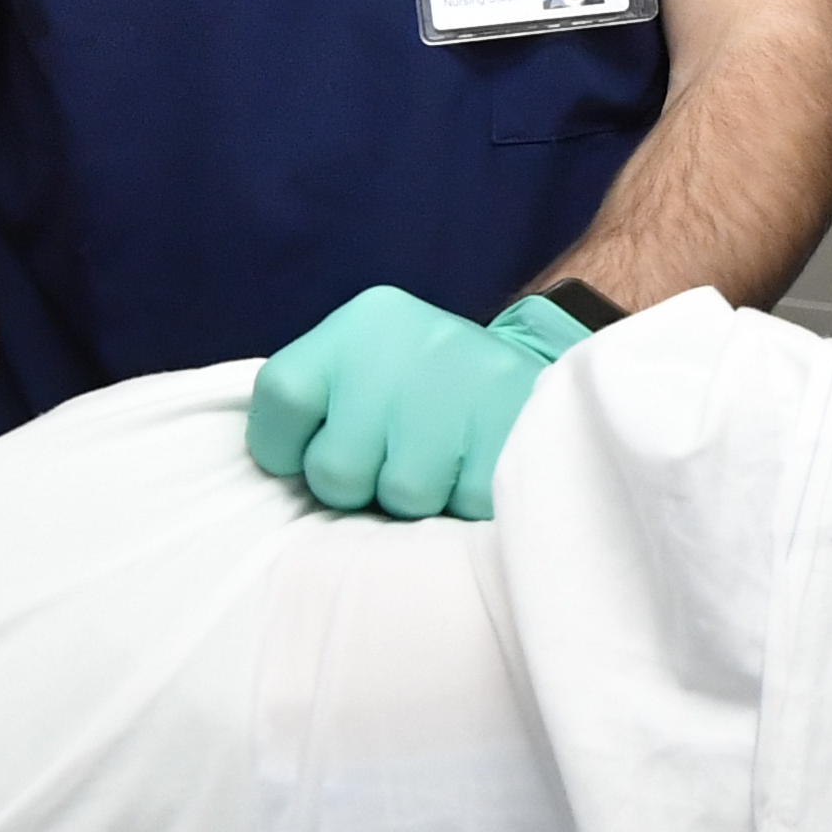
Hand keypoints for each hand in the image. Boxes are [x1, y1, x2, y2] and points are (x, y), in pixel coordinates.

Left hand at [244, 289, 586, 521]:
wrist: (556, 388)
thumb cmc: (435, 398)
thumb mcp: (373, 372)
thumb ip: (320, 408)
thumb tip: (275, 468)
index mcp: (361, 326)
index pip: (282, 395)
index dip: (285, 447)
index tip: (314, 454)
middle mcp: (407, 345)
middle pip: (335, 469)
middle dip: (361, 488)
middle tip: (396, 463)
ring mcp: (463, 385)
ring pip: (402, 496)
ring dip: (421, 501)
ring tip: (445, 467)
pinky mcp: (512, 429)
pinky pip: (462, 506)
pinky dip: (469, 505)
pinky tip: (480, 471)